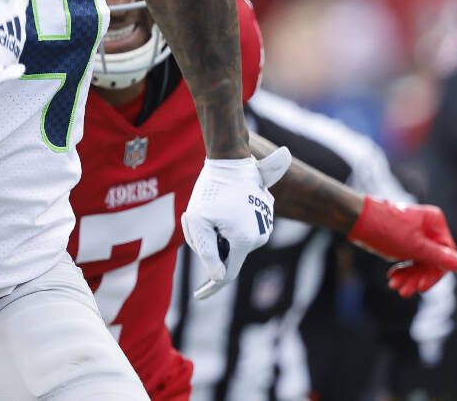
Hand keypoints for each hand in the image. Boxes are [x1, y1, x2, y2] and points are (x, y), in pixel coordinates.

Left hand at [182, 146, 290, 298]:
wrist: (231, 161)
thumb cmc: (211, 190)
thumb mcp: (198, 221)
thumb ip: (207, 252)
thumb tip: (217, 277)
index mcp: (244, 241)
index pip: (227, 274)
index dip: (211, 287)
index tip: (198, 296)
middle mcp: (260, 237)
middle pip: (226, 254)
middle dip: (207, 243)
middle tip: (192, 218)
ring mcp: (264, 226)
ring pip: (232, 242)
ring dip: (216, 232)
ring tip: (207, 207)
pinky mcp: (263, 216)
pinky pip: (239, 229)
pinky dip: (225, 224)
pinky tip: (221, 204)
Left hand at [347, 197, 456, 296]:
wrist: (356, 219)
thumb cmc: (386, 229)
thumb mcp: (414, 246)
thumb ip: (438, 256)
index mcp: (435, 223)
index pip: (446, 255)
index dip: (435, 273)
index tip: (422, 287)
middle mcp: (428, 227)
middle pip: (432, 261)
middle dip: (418, 277)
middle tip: (404, 292)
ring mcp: (415, 234)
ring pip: (419, 262)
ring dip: (409, 277)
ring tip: (395, 287)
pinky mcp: (403, 241)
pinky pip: (408, 260)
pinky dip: (402, 271)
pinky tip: (393, 279)